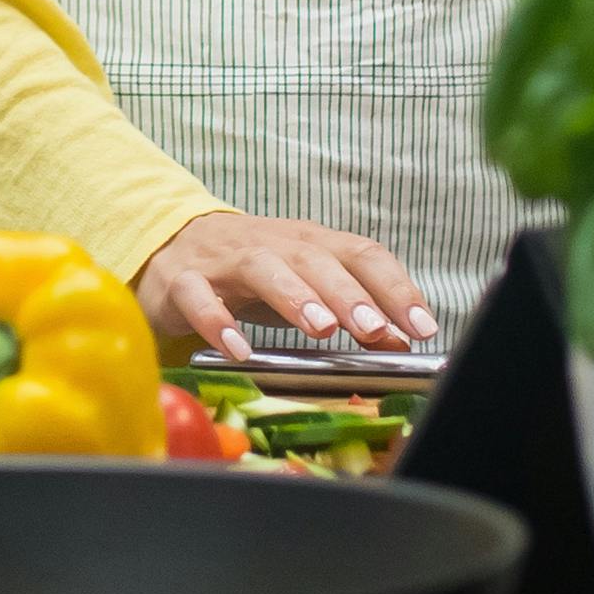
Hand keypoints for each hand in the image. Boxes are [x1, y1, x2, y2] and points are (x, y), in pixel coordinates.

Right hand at [136, 208, 434, 360]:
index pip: (361, 254)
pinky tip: (238, 350)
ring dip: (295, 296)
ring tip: (321, 329)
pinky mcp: (182, 281)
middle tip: (373, 328)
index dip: (395, 288)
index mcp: (309, 243)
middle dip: (348, 293)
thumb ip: (351, 312)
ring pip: (263, 267)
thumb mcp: (305, 288)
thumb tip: (401, 341)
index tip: (422, 326)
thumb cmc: (250, 275)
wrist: (170, 247)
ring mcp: (225, 260)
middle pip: (315, 259)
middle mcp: (271, 244)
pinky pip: (198, 296)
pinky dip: (217, 321)